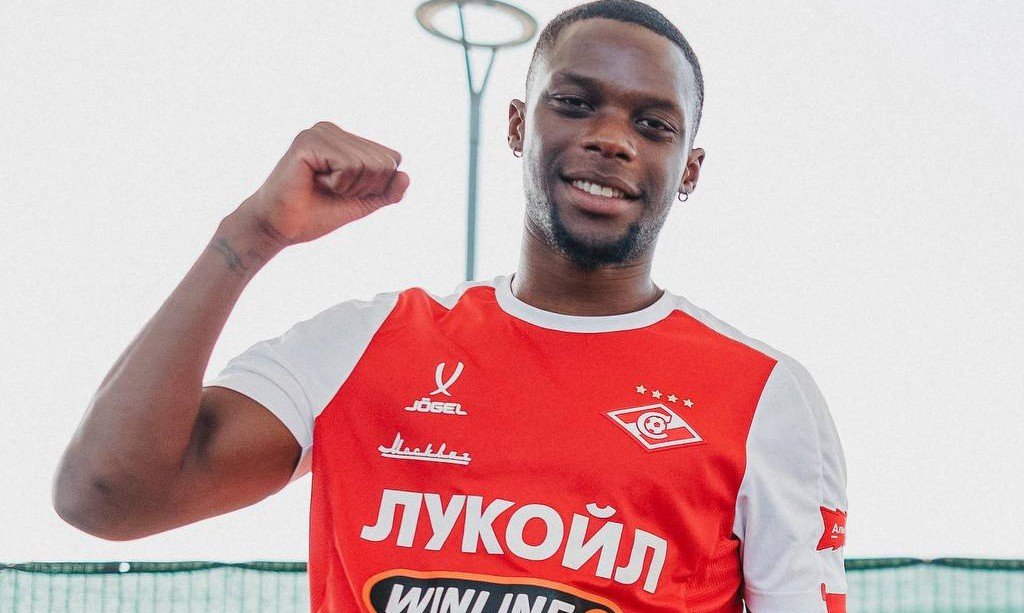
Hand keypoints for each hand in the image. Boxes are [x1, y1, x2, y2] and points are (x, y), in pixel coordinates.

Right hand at [236, 121, 409, 246]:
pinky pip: (349, 166)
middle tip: (333, 191)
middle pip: (384, 162)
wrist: (279, 228)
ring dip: (349, 187)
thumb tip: (406, 176)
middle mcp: (333, 130)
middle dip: (365, 188)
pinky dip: (338, 184)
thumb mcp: (360, 204)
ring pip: (368, 164)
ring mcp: (320, 132)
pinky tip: (315, 182)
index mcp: (346, 140)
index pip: (392, 159)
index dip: (377, 186)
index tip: (345, 192)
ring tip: (323, 186)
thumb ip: (386, 192)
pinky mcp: (308, 142)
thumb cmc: (316, 214)